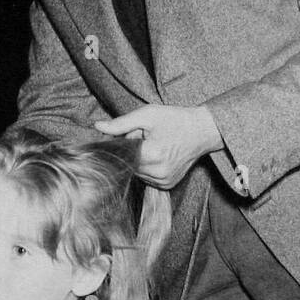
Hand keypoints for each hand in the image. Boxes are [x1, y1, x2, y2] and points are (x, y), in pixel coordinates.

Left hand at [94, 105, 222, 188]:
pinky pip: (146, 178)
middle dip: (131, 151)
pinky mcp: (167, 185)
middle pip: (128, 164)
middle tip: (145, 137)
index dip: (122, 142)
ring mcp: (163, 181)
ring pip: (136, 172)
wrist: (202, 131)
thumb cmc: (175, 119)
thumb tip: (98, 127)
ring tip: (153, 145)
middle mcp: (158, 172)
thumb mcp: (147, 115)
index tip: (129, 133)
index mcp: (152, 155)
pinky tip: (158, 155)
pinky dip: (147, 167)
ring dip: (139, 160)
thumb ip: (121, 123)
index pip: (122, 154)